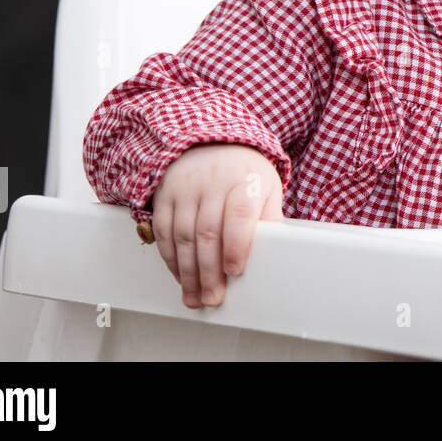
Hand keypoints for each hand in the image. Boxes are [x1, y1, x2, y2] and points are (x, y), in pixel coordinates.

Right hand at [150, 143, 283, 308]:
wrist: (208, 143)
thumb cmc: (243, 171)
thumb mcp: (266, 186)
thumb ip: (271, 215)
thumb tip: (277, 246)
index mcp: (244, 180)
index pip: (239, 214)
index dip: (236, 245)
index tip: (234, 271)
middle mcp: (213, 183)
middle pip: (208, 232)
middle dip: (209, 271)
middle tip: (213, 298)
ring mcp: (186, 189)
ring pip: (183, 236)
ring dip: (187, 272)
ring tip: (195, 296)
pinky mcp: (165, 195)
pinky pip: (164, 231)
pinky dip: (170, 258)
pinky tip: (180, 276)